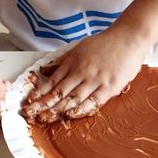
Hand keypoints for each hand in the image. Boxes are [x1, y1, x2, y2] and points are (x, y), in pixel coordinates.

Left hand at [21, 27, 148, 122]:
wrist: (129, 38)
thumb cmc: (105, 43)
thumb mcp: (79, 48)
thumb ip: (62, 61)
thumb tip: (44, 71)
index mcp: (73, 62)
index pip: (52, 81)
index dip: (39, 93)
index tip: (29, 103)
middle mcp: (81, 72)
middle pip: (58, 92)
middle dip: (42, 105)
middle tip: (30, 115)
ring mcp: (95, 80)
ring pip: (72, 98)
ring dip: (57, 110)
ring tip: (45, 119)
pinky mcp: (109, 87)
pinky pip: (93, 101)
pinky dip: (81, 109)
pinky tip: (71, 115)